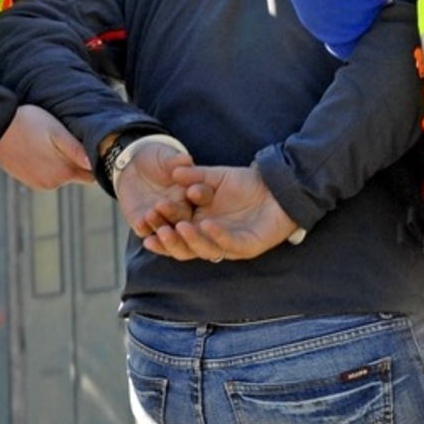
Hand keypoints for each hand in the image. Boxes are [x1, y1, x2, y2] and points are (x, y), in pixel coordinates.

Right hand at [0, 105, 92, 189]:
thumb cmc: (27, 124)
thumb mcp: (56, 131)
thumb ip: (76, 150)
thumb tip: (94, 163)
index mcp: (64, 173)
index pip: (91, 175)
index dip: (92, 161)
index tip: (88, 147)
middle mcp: (52, 184)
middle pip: (76, 175)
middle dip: (76, 161)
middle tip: (67, 139)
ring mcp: (39, 184)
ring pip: (61, 175)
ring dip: (60, 162)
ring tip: (50, 142)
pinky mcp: (28, 181)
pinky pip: (46, 175)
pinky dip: (47, 165)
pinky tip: (38, 149)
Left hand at [114, 141, 195, 237]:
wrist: (132, 165)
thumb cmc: (156, 159)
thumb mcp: (165, 157)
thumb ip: (175, 161)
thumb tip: (186, 159)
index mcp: (191, 195)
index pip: (200, 198)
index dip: (199, 195)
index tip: (193, 192)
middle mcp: (180, 211)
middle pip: (183, 217)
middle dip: (175, 213)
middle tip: (164, 205)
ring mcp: (162, 220)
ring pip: (165, 228)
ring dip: (159, 223)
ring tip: (151, 213)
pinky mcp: (144, 224)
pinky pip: (144, 230)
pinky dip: (143, 228)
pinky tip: (141, 224)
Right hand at [142, 165, 298, 261]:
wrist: (278, 186)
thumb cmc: (247, 184)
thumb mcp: (216, 178)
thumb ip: (195, 176)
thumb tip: (174, 173)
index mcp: (201, 225)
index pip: (176, 234)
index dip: (161, 231)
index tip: (145, 222)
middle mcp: (213, 239)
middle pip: (187, 248)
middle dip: (171, 241)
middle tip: (158, 229)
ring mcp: (230, 245)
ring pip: (206, 250)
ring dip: (191, 240)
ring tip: (179, 227)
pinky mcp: (249, 246)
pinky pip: (230, 245)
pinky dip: (217, 236)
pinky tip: (206, 224)